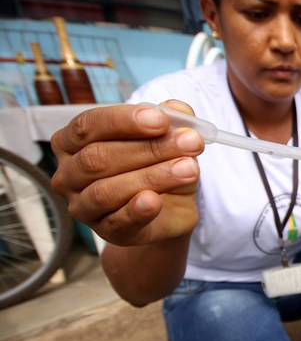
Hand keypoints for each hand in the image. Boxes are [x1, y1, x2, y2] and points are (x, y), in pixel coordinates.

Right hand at [50, 100, 204, 245]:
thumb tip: (177, 109)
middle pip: (98, 157)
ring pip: (106, 190)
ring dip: (153, 177)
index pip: (89, 125)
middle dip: (149, 148)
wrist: (171, 208)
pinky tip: (154, 201)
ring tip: (189, 169)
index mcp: (74, 142)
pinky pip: (118, 222)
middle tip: (191, 142)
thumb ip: (172, 119)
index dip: (124, 120)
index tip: (160, 120)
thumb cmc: (159, 165)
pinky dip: (136, 211)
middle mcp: (69, 174)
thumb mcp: (169, 138)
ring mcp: (83, 206)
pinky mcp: (106, 231)